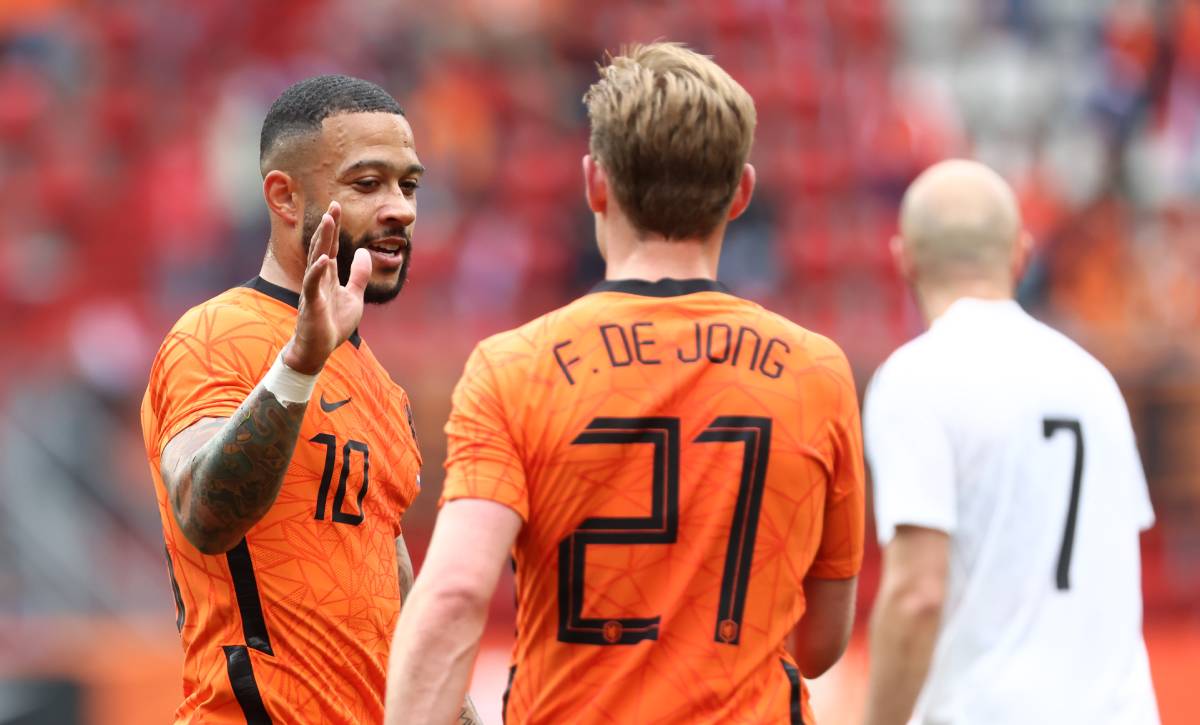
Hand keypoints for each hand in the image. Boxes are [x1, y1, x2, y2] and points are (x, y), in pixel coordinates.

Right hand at [281, 202, 371, 374]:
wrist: (318, 349)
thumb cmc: (333, 324)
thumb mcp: (354, 296)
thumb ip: (359, 275)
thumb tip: (363, 252)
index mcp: (329, 276)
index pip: (331, 246)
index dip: (334, 227)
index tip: (337, 206)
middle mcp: (319, 278)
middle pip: (322, 247)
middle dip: (328, 226)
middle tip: (333, 205)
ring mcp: (313, 289)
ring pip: (316, 259)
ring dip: (322, 240)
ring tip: (327, 221)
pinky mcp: (311, 304)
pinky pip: (312, 284)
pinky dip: (317, 271)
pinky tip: (322, 259)